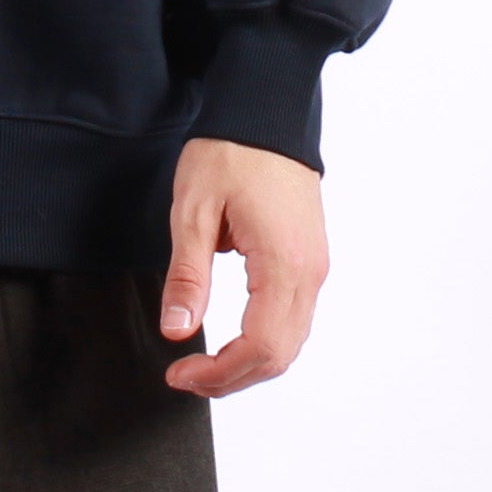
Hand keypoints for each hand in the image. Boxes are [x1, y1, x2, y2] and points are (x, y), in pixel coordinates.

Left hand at [158, 137, 328, 397]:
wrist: (265, 113)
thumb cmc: (229, 153)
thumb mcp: (193, 211)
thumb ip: (187, 276)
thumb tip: (177, 331)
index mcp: (282, 264)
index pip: (260, 347)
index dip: (219, 373)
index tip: (179, 374)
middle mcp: (309, 273)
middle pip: (280, 354)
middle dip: (232, 377)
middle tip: (186, 378)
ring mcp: (315, 267)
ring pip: (290, 341)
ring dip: (248, 363)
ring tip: (202, 365)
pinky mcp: (309, 259)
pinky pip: (292, 318)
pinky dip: (263, 340)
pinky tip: (230, 339)